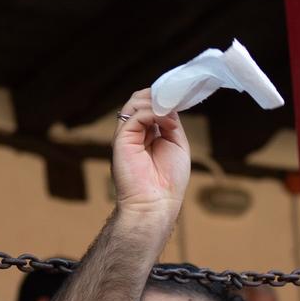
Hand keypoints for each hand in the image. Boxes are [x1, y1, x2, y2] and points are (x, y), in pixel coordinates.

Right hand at [112, 89, 190, 218]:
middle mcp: (134, 133)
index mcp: (147, 135)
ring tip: (170, 111)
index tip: (178, 95)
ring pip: (133, 104)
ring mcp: (126, 136)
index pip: (150, 107)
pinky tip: (165, 121)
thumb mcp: (177, 144)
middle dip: (157, 96)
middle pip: (139, 101)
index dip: (162, 99)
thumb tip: (168, 105)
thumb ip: (171, 123)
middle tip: (174, 97)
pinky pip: (134, 116)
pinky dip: (152, 113)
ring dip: (154, 102)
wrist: (156, 204)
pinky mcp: (121, 140)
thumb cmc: (168, 182)